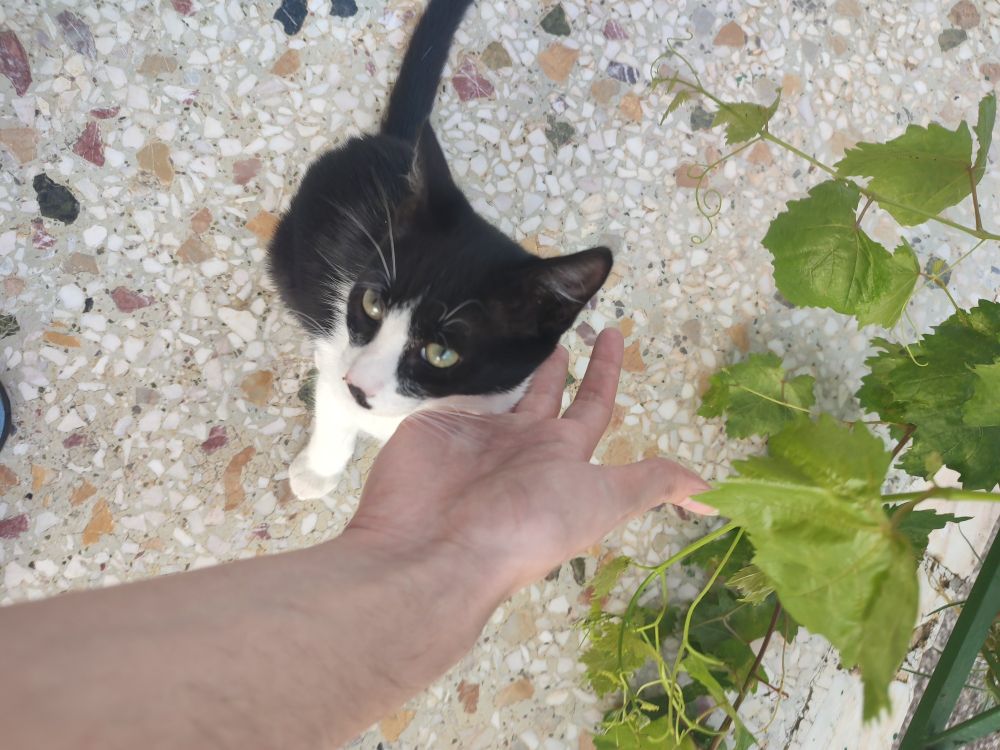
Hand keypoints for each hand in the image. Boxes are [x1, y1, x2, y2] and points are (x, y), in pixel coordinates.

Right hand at [348, 328, 712, 598]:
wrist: (438, 547)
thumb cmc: (529, 523)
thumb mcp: (602, 501)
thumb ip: (650, 484)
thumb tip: (716, 496)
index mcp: (560, 456)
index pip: (590, 405)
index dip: (606, 372)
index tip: (614, 333)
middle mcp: (520, 444)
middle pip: (545, 393)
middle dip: (556, 362)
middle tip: (561, 320)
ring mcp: (474, 433)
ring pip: (499, 388)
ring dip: (510, 362)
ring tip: (515, 320)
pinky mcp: (434, 423)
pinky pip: (454, 387)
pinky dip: (459, 367)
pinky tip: (462, 337)